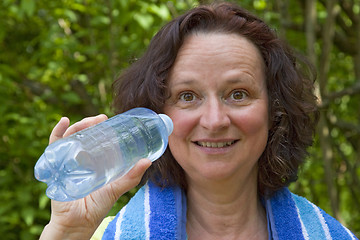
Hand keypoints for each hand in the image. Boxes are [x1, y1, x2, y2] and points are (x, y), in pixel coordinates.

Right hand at [40, 115, 151, 239]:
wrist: (77, 223)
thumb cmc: (96, 207)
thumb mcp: (116, 189)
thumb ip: (132, 177)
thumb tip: (148, 161)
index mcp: (95, 161)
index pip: (97, 139)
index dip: (103, 128)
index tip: (111, 119)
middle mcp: (81, 158)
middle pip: (84, 134)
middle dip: (92, 123)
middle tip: (102, 117)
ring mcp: (67, 160)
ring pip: (71, 136)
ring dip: (79, 125)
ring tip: (90, 121)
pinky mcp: (55, 164)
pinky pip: (54, 145)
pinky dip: (57, 131)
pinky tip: (64, 121)